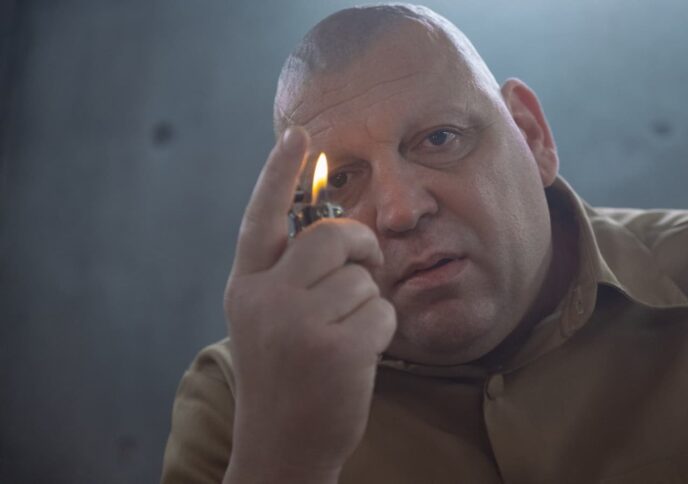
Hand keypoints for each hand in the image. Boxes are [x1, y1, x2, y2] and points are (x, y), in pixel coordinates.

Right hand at [222, 127, 396, 482]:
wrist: (281, 447)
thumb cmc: (284, 377)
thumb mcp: (267, 320)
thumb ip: (288, 275)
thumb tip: (339, 231)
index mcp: (246, 287)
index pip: (261, 218)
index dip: (279, 173)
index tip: (299, 133)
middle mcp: (265, 299)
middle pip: (331, 237)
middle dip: (360, 245)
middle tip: (366, 267)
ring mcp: (298, 325)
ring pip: (363, 277)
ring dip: (368, 302)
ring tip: (344, 336)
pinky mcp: (335, 350)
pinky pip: (382, 311)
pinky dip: (381, 330)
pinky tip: (358, 356)